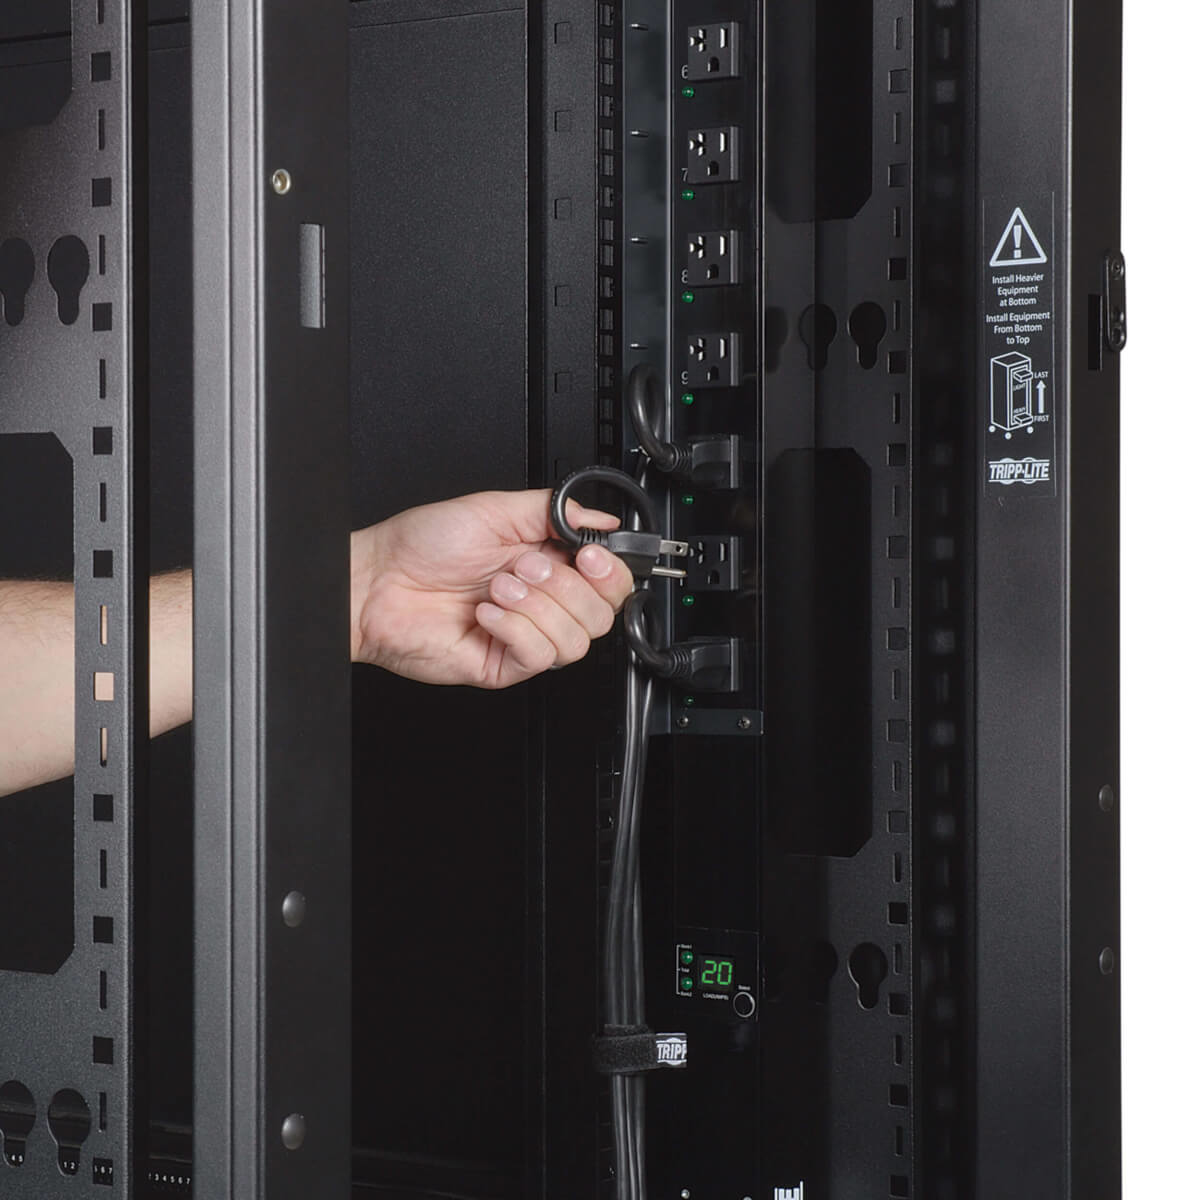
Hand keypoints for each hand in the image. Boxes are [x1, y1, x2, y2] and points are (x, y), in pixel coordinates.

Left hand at [350, 489, 634, 688]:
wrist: (377, 583)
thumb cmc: (420, 546)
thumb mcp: (493, 510)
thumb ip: (553, 509)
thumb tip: (602, 517)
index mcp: (547, 564)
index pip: (608, 581)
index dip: (609, 571)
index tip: (588, 554)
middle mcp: (541, 602)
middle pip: (602, 615)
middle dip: (567, 586)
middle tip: (526, 567)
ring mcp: (524, 635)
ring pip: (576, 640)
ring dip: (537, 606)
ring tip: (499, 588)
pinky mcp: (506, 664)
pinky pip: (539, 656)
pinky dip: (515, 629)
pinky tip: (486, 613)